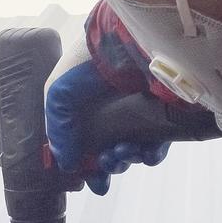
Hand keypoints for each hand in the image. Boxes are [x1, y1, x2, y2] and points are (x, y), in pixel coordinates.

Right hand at [45, 61, 174, 195]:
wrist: (127, 43)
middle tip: (105, 164)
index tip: (86, 179)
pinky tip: (144, 151)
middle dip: (106, 165)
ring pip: (131, 151)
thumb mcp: (58, 94)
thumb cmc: (87, 64)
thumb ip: (59, 131)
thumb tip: (68, 164)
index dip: (84, 164)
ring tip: (122, 151)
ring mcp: (137, 114)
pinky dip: (149, 154)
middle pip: (108, 151)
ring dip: (124, 160)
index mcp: (85, 106)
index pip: (84, 142)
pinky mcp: (163, 116)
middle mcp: (111, 111)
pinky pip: (157, 145)